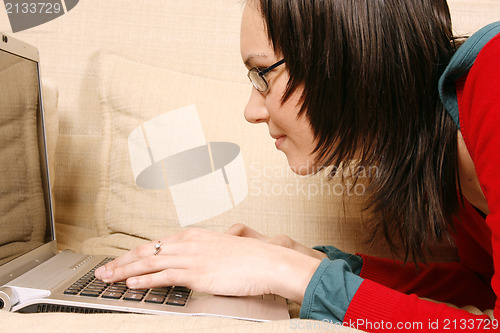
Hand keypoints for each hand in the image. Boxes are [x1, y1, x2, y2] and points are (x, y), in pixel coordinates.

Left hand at [94, 228, 320, 303]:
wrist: (267, 261)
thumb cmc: (249, 257)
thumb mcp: (221, 248)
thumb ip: (203, 253)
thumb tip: (192, 263)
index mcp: (193, 236)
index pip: (155, 245)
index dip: (134, 254)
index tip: (119, 260)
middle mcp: (188, 243)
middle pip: (146, 252)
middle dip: (121, 261)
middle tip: (102, 270)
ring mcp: (192, 258)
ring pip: (150, 264)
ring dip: (125, 272)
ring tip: (107, 278)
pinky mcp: (197, 274)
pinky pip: (165, 277)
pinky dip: (145, 280)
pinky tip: (132, 283)